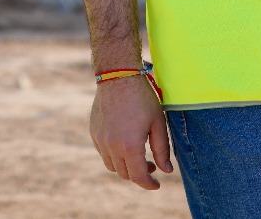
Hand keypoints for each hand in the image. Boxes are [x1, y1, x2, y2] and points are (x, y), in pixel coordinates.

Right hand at [90, 73, 171, 189]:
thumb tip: (166, 170)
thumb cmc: (142, 98)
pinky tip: (124, 142)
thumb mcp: (158, 123)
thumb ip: (162, 150)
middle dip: (139, 174)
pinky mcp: (93, 132)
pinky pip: (103, 152)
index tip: (156, 184)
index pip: (138, 177)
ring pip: (112, 166)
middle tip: (151, 165)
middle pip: (124, 174)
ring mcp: (100, 139)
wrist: (118, 76)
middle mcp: (111, 146)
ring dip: (125, 166)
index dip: (149, 184)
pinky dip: (114, 155)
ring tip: (137, 155)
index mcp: (130, 146)